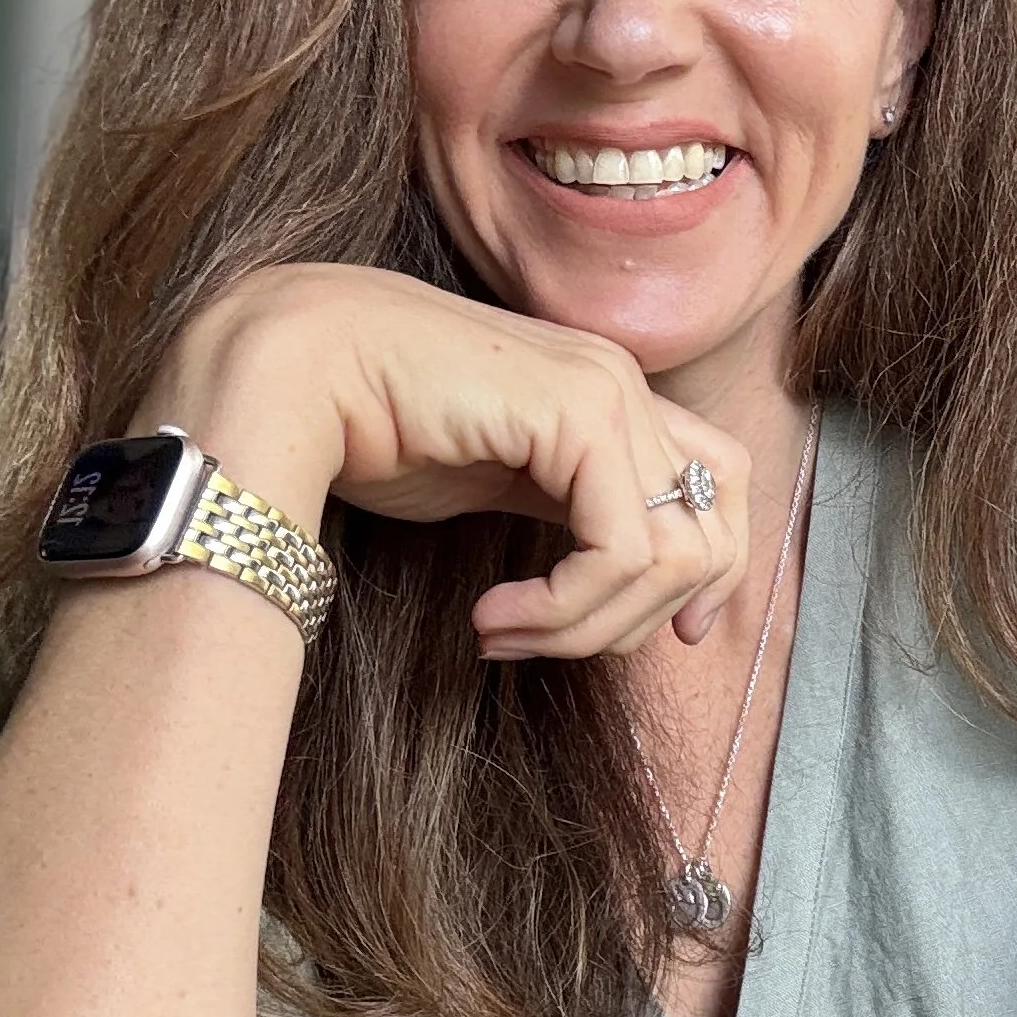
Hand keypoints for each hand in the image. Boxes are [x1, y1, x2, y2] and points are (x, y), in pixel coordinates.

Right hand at [146, 264, 749, 656]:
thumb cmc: (370, 426)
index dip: (711, 576)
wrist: (294, 371)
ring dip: (588, 626)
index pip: (722, 489)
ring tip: (506, 634)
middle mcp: (622, 386)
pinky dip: (567, 608)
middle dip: (642, 620)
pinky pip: (622, 551)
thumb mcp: (494, 482)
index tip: (661, 640)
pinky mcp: (579, 414)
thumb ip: (566, 517)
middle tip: (546, 645)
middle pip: (714, 533)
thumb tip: (620, 595)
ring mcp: (607, 391)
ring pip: (673, 556)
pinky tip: (495, 617)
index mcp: (610, 397)